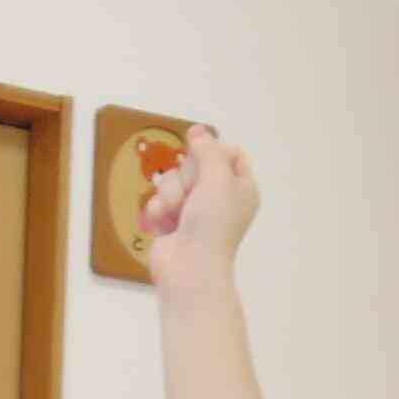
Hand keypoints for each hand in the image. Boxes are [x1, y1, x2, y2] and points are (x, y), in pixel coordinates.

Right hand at [140, 127, 257, 295]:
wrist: (189, 268)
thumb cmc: (212, 223)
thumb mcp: (217, 177)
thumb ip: (207, 150)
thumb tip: (197, 130)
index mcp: (241, 187)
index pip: (231, 153)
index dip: (214, 150)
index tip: (203, 154)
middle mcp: (218, 197)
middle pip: (196, 164)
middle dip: (187, 176)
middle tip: (192, 193)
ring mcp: (192, 211)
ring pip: (172, 181)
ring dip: (170, 195)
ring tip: (176, 214)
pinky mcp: (169, 223)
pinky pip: (158, 202)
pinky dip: (158, 212)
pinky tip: (163, 226)